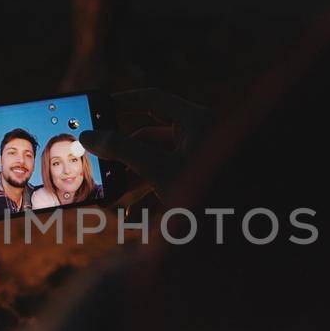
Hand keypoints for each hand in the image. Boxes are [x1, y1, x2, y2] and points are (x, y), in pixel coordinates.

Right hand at [79, 89, 212, 199]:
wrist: (240, 230)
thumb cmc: (208, 194)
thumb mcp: (158, 169)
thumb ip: (122, 150)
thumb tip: (89, 136)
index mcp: (195, 121)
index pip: (152, 100)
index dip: (123, 101)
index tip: (99, 107)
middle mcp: (199, 135)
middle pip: (150, 135)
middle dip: (124, 152)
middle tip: (99, 159)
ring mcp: (198, 159)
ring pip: (156, 159)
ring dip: (132, 174)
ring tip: (111, 190)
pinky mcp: (198, 180)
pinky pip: (167, 178)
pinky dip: (148, 189)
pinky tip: (131, 210)